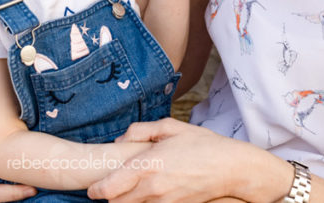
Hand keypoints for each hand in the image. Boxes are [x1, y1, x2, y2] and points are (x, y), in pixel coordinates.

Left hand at [86, 118, 285, 202]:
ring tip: (130, 190)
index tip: (93, 189)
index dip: (96, 191)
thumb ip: (141, 130)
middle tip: (111, 187)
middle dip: (111, 198)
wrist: (231, 168)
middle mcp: (153, 188)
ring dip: (127, 202)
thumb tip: (120, 139)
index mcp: (147, 165)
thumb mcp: (170, 127)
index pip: (110, 187)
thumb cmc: (202, 145)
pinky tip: (150, 194)